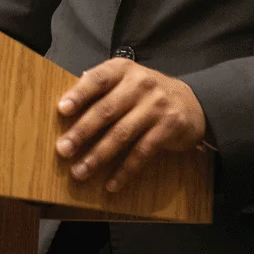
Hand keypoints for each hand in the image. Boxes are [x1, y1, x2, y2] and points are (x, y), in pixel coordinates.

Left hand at [55, 58, 206, 193]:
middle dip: (82, 132)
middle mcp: (140, 84)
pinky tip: (112, 184)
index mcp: (123, 70)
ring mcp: (156, 105)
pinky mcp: (168, 127)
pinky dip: (125, 170)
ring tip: (80, 171)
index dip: (79, 94)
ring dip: (98, 155)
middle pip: (106, 110)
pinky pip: (142, 152)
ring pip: (121, 134)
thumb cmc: (147, 94)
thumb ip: (100, 88)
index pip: (97, 79)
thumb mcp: (126, 80)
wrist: (192, 103)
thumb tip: (66, 100)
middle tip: (63, 150)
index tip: (61, 110)